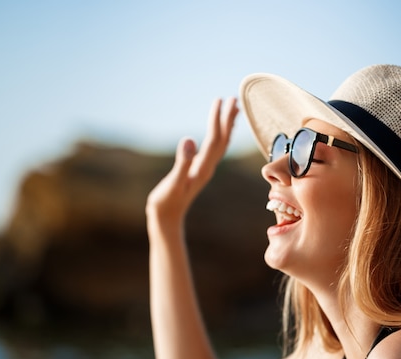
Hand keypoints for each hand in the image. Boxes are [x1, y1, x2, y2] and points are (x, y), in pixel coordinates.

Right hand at [146, 97, 238, 226]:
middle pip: (223, 140)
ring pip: (221, 144)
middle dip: (228, 119)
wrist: (167, 218)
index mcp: (202, 167)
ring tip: (233, 110)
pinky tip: (217, 132)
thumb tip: (190, 139)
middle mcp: (208, 167)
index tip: (220, 100)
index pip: (214, 139)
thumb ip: (182, 161)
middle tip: (234, 99)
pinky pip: (214, 150)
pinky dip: (219, 136)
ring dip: (227, 126)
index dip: (217, 119)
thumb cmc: (166, 201)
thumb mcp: (173, 181)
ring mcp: (204, 169)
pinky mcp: (199, 171)